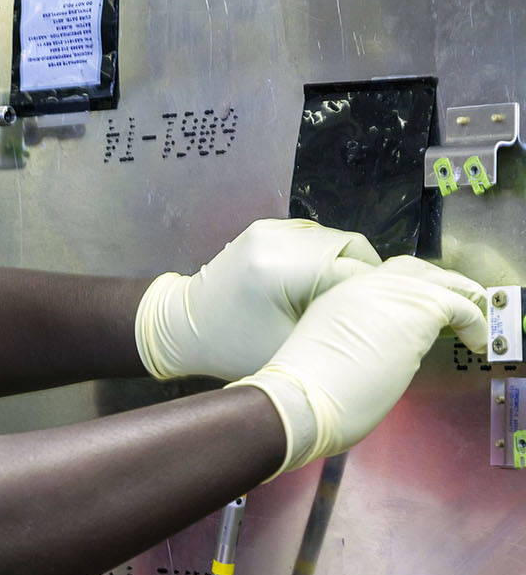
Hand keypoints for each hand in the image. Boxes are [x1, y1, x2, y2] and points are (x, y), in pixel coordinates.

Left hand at [135, 218, 381, 380]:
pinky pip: (314, 236)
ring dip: (347, 263)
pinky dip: (325, 256)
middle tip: (370, 305)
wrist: (184, 326)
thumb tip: (380, 311)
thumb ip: (335, 325)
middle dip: (365, 274)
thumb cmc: (233, 347)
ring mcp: (269, 228)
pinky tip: (320, 283)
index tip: (389, 311)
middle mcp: (274, 240)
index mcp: (278, 270)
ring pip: (335, 238)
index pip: (353, 270)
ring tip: (344, 297)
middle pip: (350, 246)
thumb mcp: (290, 347)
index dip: (376, 291)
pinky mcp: (266, 227)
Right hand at [228, 256, 488, 475]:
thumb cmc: (302, 397)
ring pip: (438, 280)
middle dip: (433, 284)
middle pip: (410, 270)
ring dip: (458, 297)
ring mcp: (390, 295)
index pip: (377, 284)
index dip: (403, 297)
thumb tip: (379, 356)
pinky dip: (475, 322)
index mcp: (333, 299)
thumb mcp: (323, 356)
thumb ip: (351, 344)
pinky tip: (477, 340)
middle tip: (451, 305)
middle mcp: (360, 288)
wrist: (296, 400)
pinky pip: (461, 306)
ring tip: (473, 317)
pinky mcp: (418, 309)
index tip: (414, 317)